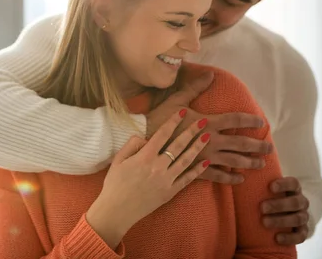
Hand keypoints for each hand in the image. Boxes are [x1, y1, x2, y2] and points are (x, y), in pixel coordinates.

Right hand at [86, 110, 210, 248]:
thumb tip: (145, 138)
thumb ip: (132, 145)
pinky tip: (206, 162)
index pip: (162, 134)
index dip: (173, 121)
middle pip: (179, 145)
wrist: (117, 211)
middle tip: (203, 120)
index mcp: (144, 157)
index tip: (182, 111)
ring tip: (207, 136)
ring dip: (198, 147)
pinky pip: (187, 179)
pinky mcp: (170, 192)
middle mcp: (158, 167)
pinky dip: (197, 170)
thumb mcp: (117, 160)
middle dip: (192, 131)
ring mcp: (167, 180)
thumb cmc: (114, 184)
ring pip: (186, 160)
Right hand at [145, 71, 270, 184]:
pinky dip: (229, 178)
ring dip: (249, 163)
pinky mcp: (195, 169)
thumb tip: (211, 74)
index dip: (250, 120)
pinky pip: (217, 176)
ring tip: (261, 164)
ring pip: (233, 161)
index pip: (235, 121)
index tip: (261, 122)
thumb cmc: (159, 118)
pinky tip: (238, 179)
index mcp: (207, 122)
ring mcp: (204, 156)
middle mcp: (210, 140)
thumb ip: (195, 88)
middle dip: (257, 146)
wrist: (144, 140)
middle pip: (240, 144)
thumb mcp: (177, 100)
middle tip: (270, 148)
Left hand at [261, 177, 309, 244]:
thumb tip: (238, 171)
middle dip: (278, 205)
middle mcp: (301, 202)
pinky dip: (289, 237)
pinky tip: (276, 238)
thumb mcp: (267, 188)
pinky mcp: (303, 231)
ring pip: (298, 218)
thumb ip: (258, 182)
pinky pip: (301, 236)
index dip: (284, 184)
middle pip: (295, 202)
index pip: (293, 183)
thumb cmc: (271, 197)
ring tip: (264, 222)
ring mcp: (303, 217)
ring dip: (281, 221)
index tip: (270, 187)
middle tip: (261, 207)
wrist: (286, 214)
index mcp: (293, 189)